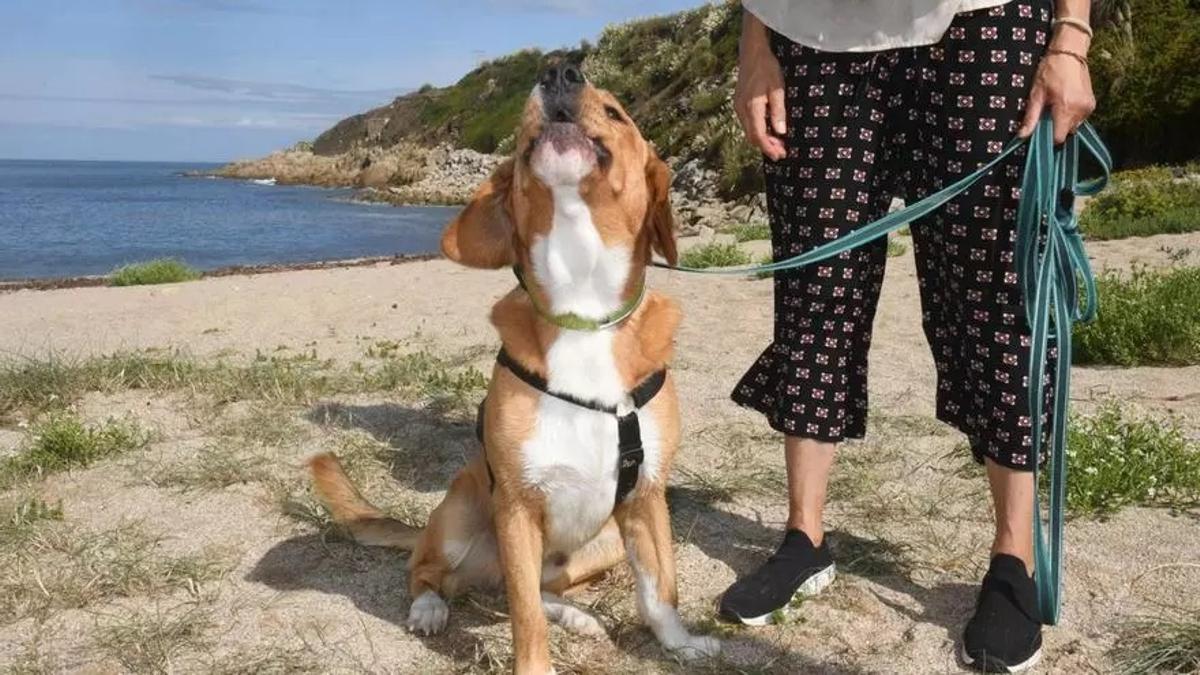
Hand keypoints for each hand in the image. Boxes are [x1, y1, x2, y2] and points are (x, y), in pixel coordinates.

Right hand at [735, 13, 786, 160]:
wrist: (752, 52)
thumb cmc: (767, 67)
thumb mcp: (778, 89)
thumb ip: (778, 111)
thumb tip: (781, 132)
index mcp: (752, 107)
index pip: (758, 136)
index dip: (769, 148)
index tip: (779, 155)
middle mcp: (741, 110)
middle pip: (752, 137)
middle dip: (766, 146)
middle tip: (782, 151)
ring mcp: (738, 107)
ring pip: (749, 130)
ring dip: (762, 138)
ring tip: (777, 141)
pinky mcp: (739, 103)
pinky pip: (747, 122)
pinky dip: (758, 129)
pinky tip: (768, 128)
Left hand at [1019, 32, 1095, 143]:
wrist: (1070, 52)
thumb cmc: (1050, 70)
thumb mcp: (1036, 94)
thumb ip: (1031, 117)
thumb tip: (1021, 136)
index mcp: (1066, 108)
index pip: (1058, 138)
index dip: (1047, 138)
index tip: (1040, 130)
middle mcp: (1081, 110)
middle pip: (1065, 133)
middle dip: (1054, 128)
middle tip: (1046, 114)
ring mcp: (1089, 107)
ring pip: (1073, 126)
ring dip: (1063, 121)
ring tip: (1056, 105)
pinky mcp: (1092, 104)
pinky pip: (1079, 118)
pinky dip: (1071, 115)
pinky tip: (1065, 103)